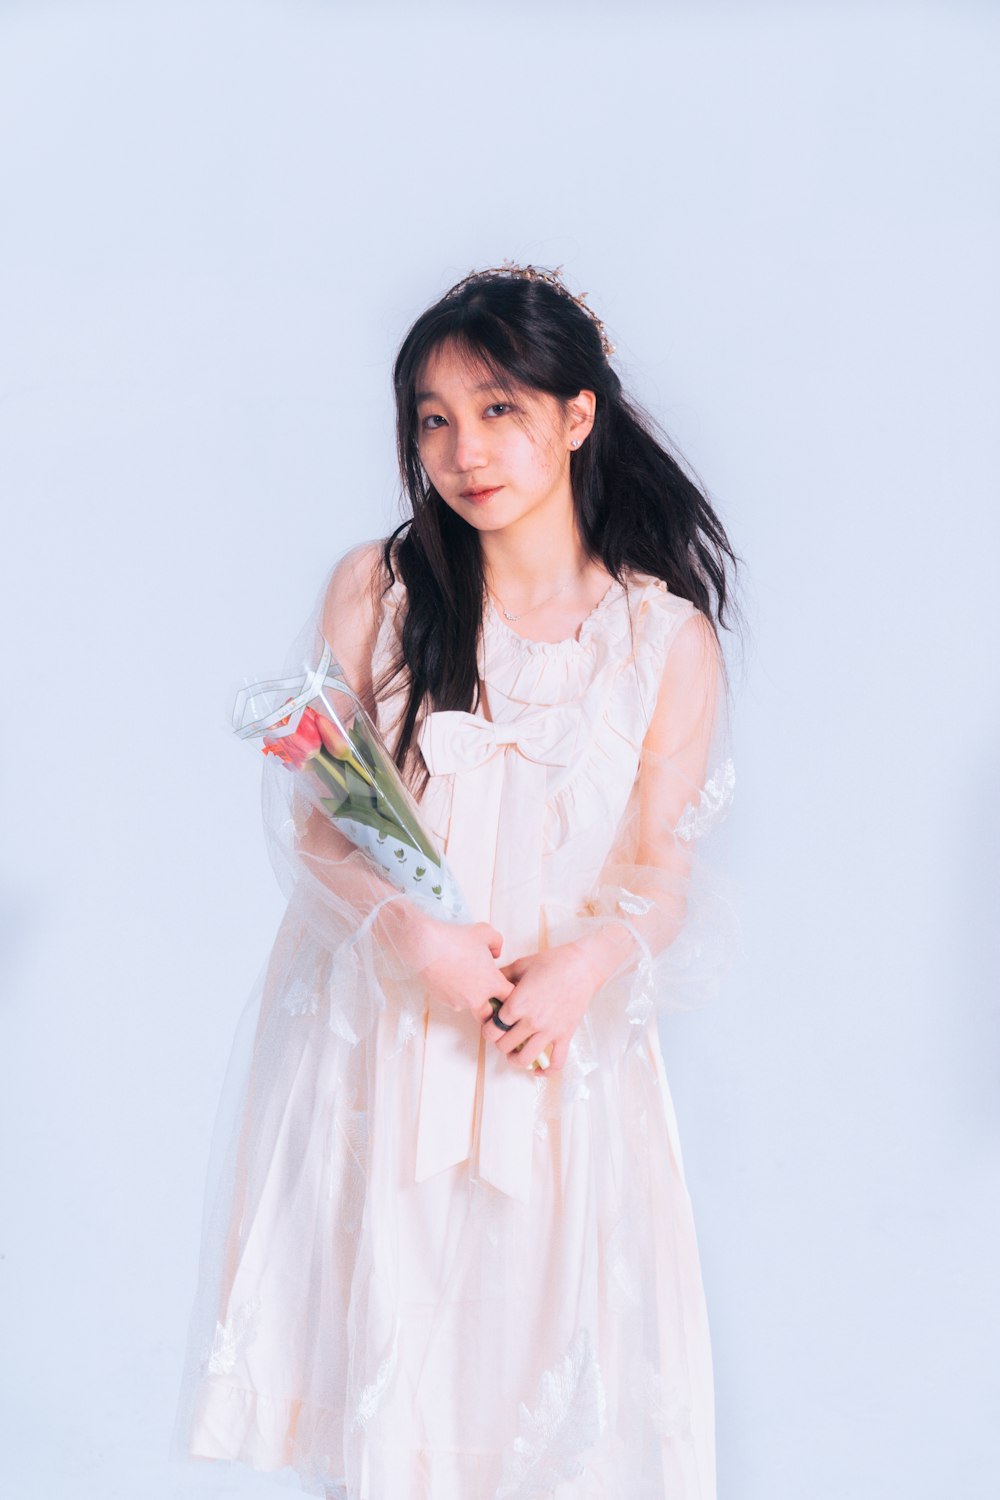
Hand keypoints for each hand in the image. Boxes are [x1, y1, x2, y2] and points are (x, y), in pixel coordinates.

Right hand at [399, 911, 513, 1022]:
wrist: (427, 946)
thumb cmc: (456, 939)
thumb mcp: (485, 932)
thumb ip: (496, 943)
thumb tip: (495, 954)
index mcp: (492, 983)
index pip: (510, 999)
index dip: (511, 994)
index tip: (507, 989)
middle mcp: (477, 998)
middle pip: (491, 1016)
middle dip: (492, 1009)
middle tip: (490, 996)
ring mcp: (458, 1002)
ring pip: (469, 1006)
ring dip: (471, 998)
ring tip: (464, 975)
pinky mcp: (443, 1000)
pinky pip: (453, 1000)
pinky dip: (454, 992)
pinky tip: (449, 974)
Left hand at [481, 940, 607, 1071]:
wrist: (582, 966)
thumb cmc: (552, 962)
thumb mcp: (521, 965)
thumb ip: (502, 976)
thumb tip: (488, 982)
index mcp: (518, 1004)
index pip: (493, 1028)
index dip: (487, 1029)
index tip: (490, 1026)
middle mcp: (532, 1021)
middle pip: (505, 1045)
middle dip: (499, 1043)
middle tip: (501, 1037)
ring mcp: (549, 1031)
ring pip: (525, 1059)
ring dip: (515, 1059)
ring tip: (513, 1053)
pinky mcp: (565, 1035)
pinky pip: (556, 1063)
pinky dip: (545, 1072)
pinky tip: (537, 1070)